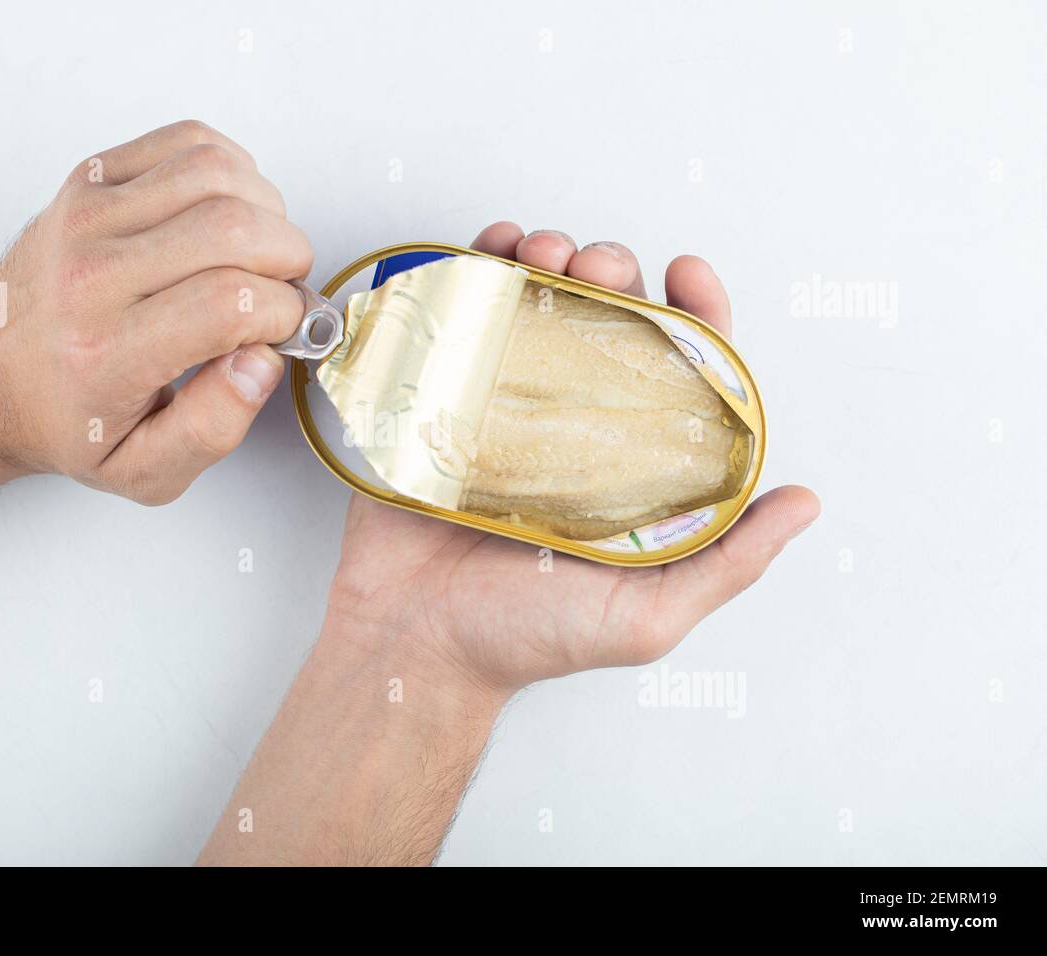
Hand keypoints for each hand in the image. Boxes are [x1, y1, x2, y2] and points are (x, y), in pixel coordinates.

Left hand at [0, 120, 312, 503]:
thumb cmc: (66, 419)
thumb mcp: (143, 470)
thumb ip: (212, 429)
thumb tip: (262, 362)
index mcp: (107, 352)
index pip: (230, 302)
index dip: (283, 313)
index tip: (284, 329)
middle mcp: (92, 275)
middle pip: (233, 228)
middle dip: (287, 260)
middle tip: (280, 292)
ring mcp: (87, 216)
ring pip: (217, 173)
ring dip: (266, 212)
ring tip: (259, 254)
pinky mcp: (89, 180)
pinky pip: (188, 142)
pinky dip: (232, 170)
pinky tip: (228, 213)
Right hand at [327, 222, 819, 693]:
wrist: (414, 644)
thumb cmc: (527, 639)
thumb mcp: (648, 615)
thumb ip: (728, 562)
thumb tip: (803, 502)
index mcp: (630, 465)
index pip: (680, 371)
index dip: (696, 313)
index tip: (686, 272)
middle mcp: (575, 427)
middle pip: (609, 320)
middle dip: (613, 269)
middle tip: (597, 269)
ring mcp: (507, 408)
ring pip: (540, 306)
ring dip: (550, 255)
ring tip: (543, 253)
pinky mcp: (444, 401)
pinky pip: (465, 320)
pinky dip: (478, 268)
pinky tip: (490, 252)